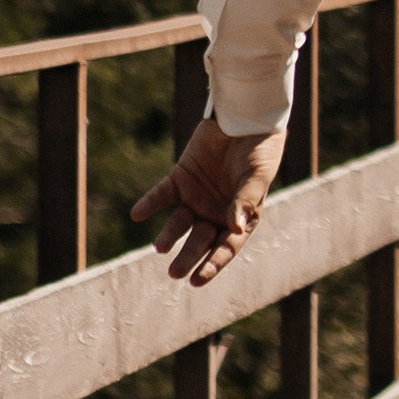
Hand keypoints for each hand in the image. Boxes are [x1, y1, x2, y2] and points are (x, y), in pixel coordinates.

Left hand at [135, 116, 289, 289]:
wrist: (245, 117)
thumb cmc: (260, 150)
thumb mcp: (257, 177)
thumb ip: (245, 201)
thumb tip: (234, 228)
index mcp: (240, 217)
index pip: (225, 247)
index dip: (212, 264)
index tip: (197, 281)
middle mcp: (216, 212)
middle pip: (199, 240)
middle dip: (188, 257)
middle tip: (174, 273)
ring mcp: (197, 196)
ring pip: (179, 222)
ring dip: (168, 235)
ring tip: (159, 246)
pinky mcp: (181, 178)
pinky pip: (162, 195)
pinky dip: (149, 204)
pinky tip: (138, 213)